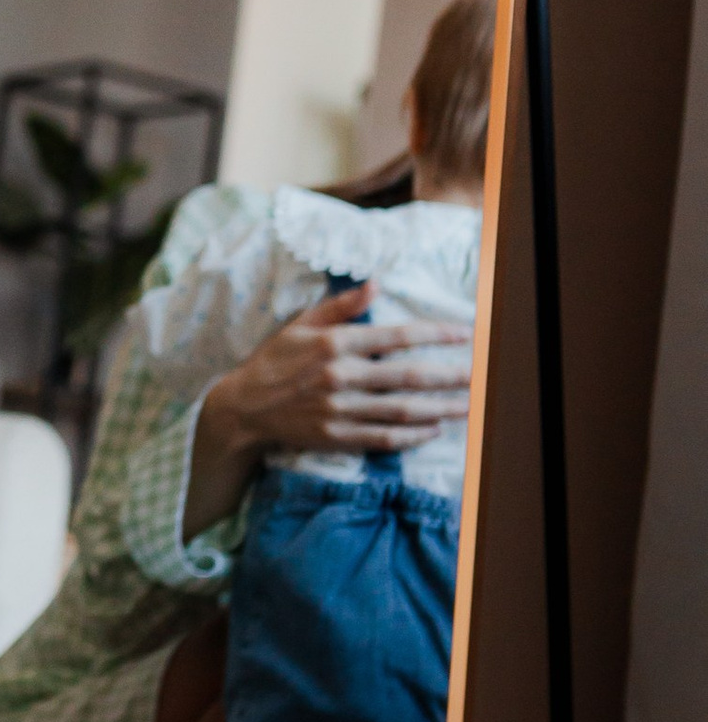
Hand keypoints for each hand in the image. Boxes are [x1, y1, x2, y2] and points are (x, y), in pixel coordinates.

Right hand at [185, 284, 475, 535]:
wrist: (242, 407)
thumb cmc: (274, 360)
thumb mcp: (301, 323)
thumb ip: (340, 305)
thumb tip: (376, 283)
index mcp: (334, 344)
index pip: (395, 336)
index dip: (433, 333)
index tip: (463, 332)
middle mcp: (340, 377)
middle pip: (407, 376)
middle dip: (448, 375)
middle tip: (478, 375)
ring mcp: (339, 410)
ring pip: (401, 410)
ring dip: (439, 408)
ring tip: (467, 406)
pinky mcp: (336, 437)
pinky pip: (383, 438)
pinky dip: (411, 436)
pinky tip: (433, 430)